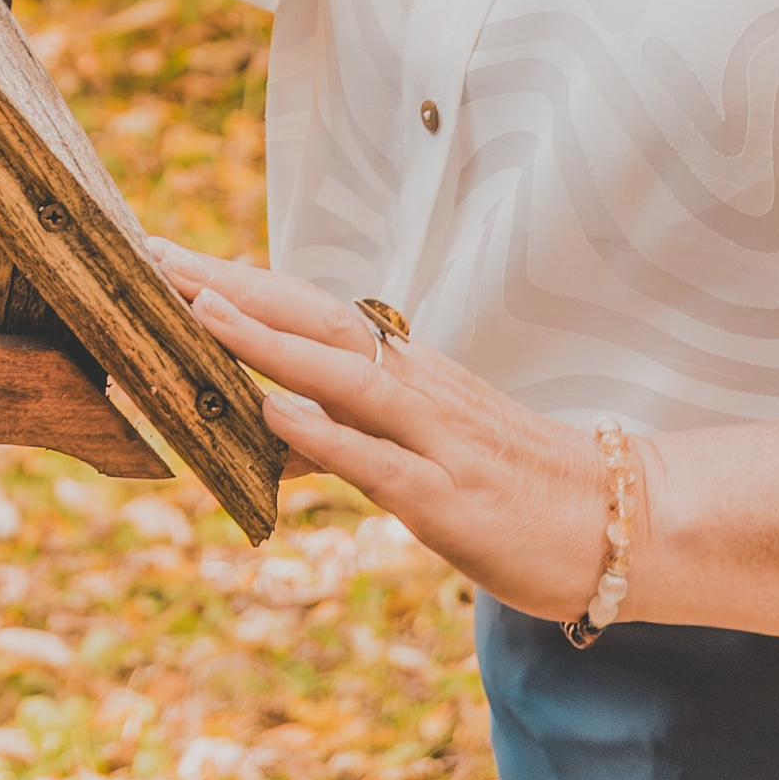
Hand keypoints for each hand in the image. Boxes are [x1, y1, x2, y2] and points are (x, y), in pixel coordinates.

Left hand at [147, 239, 608, 621]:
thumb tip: (268, 416)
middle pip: (314, 320)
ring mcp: (435, 438)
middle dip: (233, 288)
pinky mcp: (450, 498)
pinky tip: (274, 413)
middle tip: (155, 258)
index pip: (310, 309)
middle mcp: (416, 388)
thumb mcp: (421, 442)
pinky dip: (325, 432)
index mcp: (406, 370)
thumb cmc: (510, 483)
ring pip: (343, 377)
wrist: (623, 524)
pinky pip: (379, 460)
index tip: (168, 255)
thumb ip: (348, 425)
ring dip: (268, 341)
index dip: (239, 281)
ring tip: (200, 311)